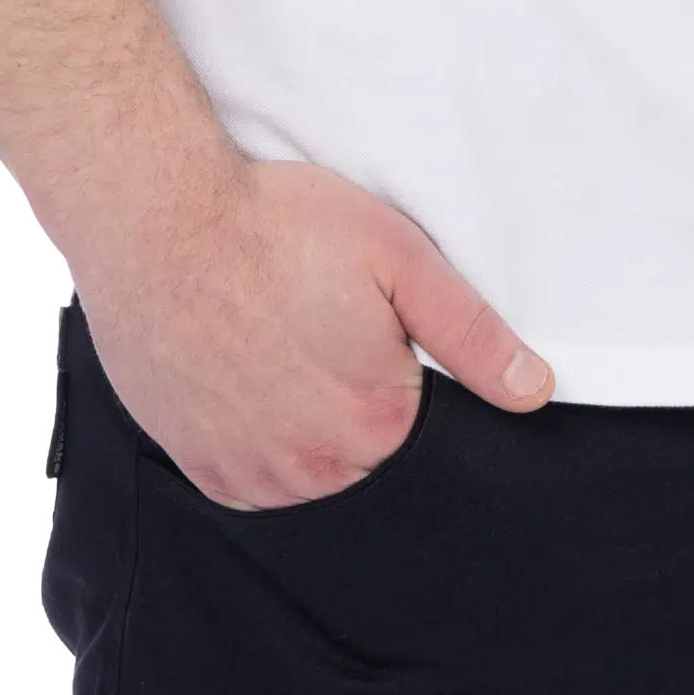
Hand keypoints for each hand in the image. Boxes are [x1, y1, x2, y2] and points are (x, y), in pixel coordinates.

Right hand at [70, 151, 556, 508]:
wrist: (159, 218)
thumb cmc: (277, 224)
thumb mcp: (396, 255)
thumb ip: (470, 332)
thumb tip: (535, 391)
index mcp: (375, 426)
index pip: (422, 426)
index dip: (399, 368)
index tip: (367, 325)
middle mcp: (314, 472)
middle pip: (364, 454)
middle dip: (354, 399)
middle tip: (318, 325)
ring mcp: (250, 475)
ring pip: (308, 471)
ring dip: (306, 424)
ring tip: (279, 343)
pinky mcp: (201, 468)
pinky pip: (252, 475)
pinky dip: (258, 437)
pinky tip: (247, 374)